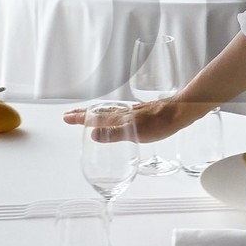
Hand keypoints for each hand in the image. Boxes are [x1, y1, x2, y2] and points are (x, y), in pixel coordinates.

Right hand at [64, 99, 198, 142]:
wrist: (179, 112)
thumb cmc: (160, 123)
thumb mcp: (136, 133)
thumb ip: (114, 134)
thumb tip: (93, 134)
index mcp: (119, 117)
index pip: (94, 117)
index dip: (80, 118)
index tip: (66, 118)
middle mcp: (123, 112)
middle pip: (99, 112)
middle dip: (83, 114)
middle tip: (70, 115)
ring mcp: (132, 111)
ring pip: (108, 111)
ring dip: (95, 113)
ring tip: (87, 115)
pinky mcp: (141, 112)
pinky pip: (118, 112)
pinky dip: (109, 114)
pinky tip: (116, 117)